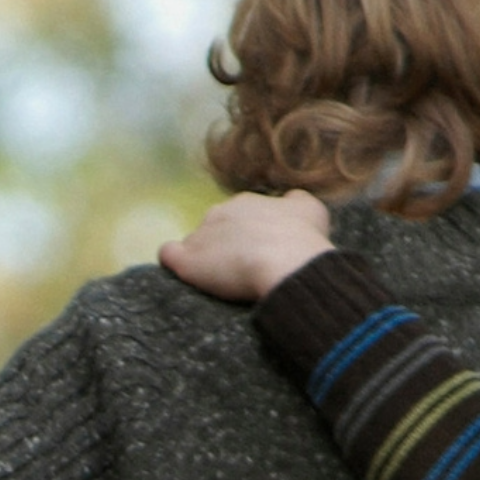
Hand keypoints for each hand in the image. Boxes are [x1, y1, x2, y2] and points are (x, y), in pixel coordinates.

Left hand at [161, 188, 336, 301]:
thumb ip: (295, 202)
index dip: (249, 235)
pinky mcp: (185, 260)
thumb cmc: (303, 238)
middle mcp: (220, 211)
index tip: (259, 251)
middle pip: (215, 227)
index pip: (240, 215)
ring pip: (195, 243)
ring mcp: (200, 234)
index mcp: (247, 201)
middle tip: (242, 268)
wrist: (286, 261)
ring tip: (220, 279)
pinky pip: (169, 254)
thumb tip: (289, 200)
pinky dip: (174, 262)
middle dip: (225, 245)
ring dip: (204, 257)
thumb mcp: (310, 210)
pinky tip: (187, 274)